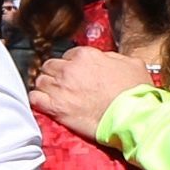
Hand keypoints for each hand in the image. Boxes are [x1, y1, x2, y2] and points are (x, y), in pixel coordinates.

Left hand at [30, 46, 151, 144]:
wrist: (130, 115)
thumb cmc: (134, 92)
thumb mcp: (132, 64)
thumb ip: (113, 57)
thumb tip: (106, 58)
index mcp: (86, 56)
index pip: (69, 55)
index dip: (72, 65)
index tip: (76, 72)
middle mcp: (68, 69)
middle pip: (51, 66)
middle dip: (56, 74)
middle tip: (64, 83)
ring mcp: (59, 88)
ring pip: (40, 81)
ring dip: (46, 86)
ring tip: (55, 94)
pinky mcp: (54, 106)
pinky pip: (34, 98)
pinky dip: (37, 99)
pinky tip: (45, 102)